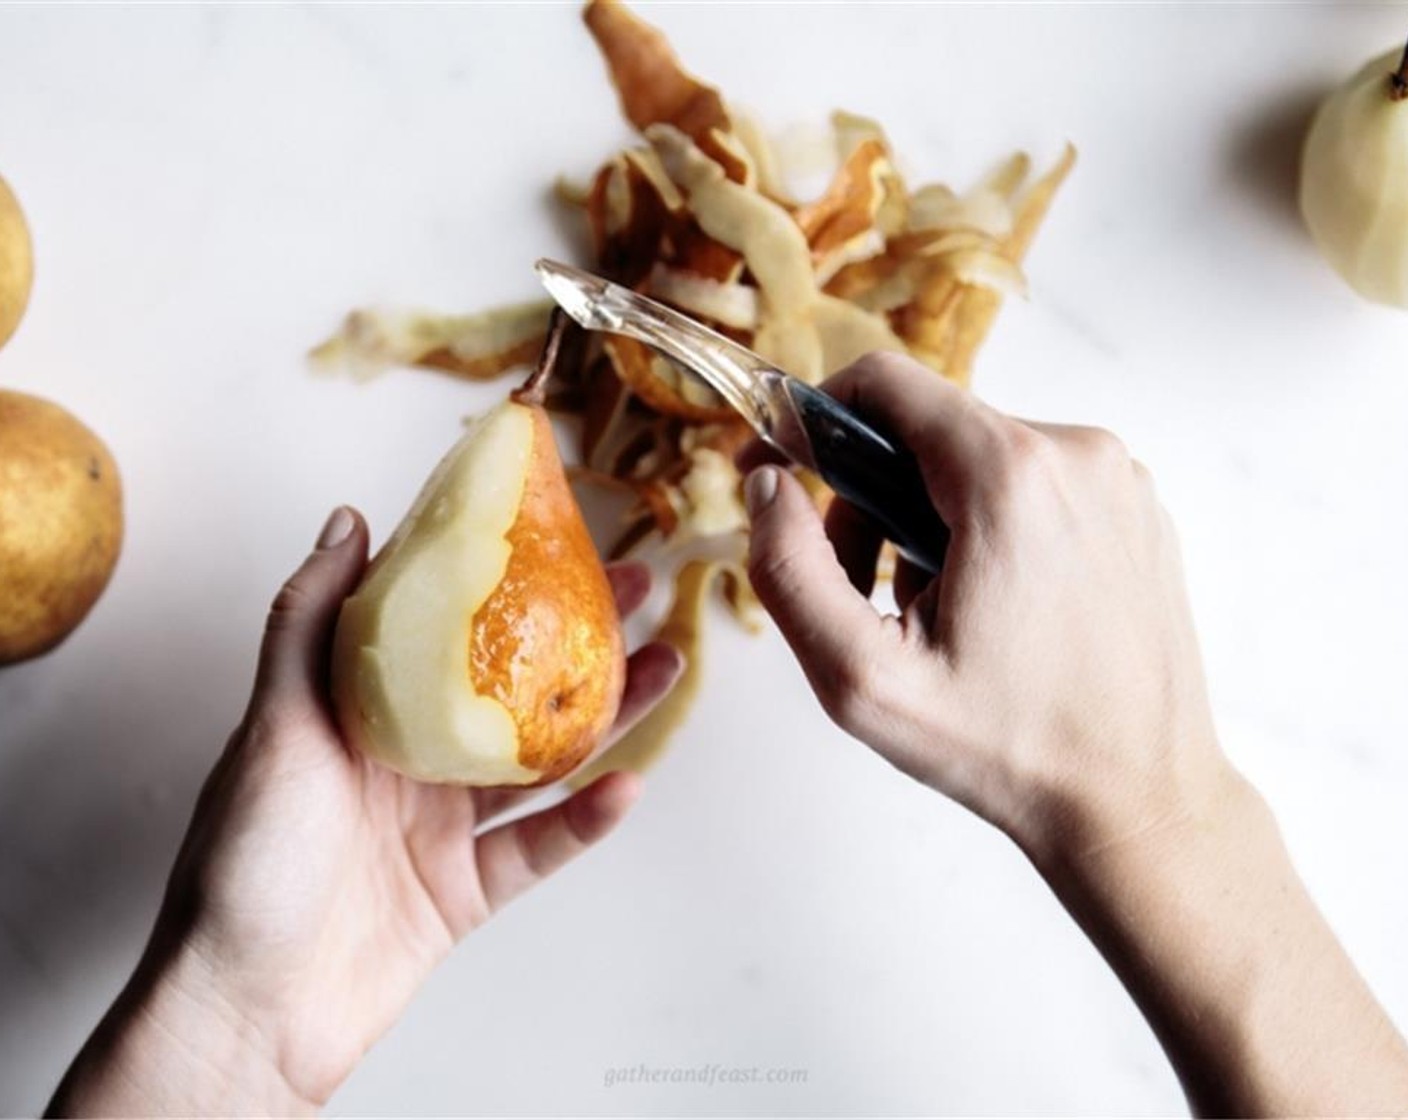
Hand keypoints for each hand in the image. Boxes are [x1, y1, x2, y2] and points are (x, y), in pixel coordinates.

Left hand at [50, 507, 682, 1116]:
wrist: (243, 1009)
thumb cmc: (241, 867)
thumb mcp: (273, 726)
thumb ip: (309, 623)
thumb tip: (348, 520)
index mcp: (360, 713)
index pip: (448, 628)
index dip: (505, 580)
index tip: (557, 537)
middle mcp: (407, 762)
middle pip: (511, 688)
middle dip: (579, 638)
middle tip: (639, 593)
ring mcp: (440, 828)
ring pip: (541, 761)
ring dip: (606, 718)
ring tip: (665, 668)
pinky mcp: (464, 891)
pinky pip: (539, 847)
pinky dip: (584, 820)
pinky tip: (626, 785)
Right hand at [743, 352, 1221, 860]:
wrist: (1138, 803)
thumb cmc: (1007, 750)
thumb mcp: (863, 679)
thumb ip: (789, 571)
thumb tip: (766, 488)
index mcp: (1010, 478)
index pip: (884, 383)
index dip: (813, 418)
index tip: (782, 469)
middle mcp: (1078, 455)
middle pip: (928, 428)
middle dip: (872, 497)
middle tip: (867, 589)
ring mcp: (1119, 480)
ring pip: (980, 458)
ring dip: (932, 520)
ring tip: (941, 615)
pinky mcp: (1138, 511)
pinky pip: (1035, 485)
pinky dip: (993, 529)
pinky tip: (998, 611)